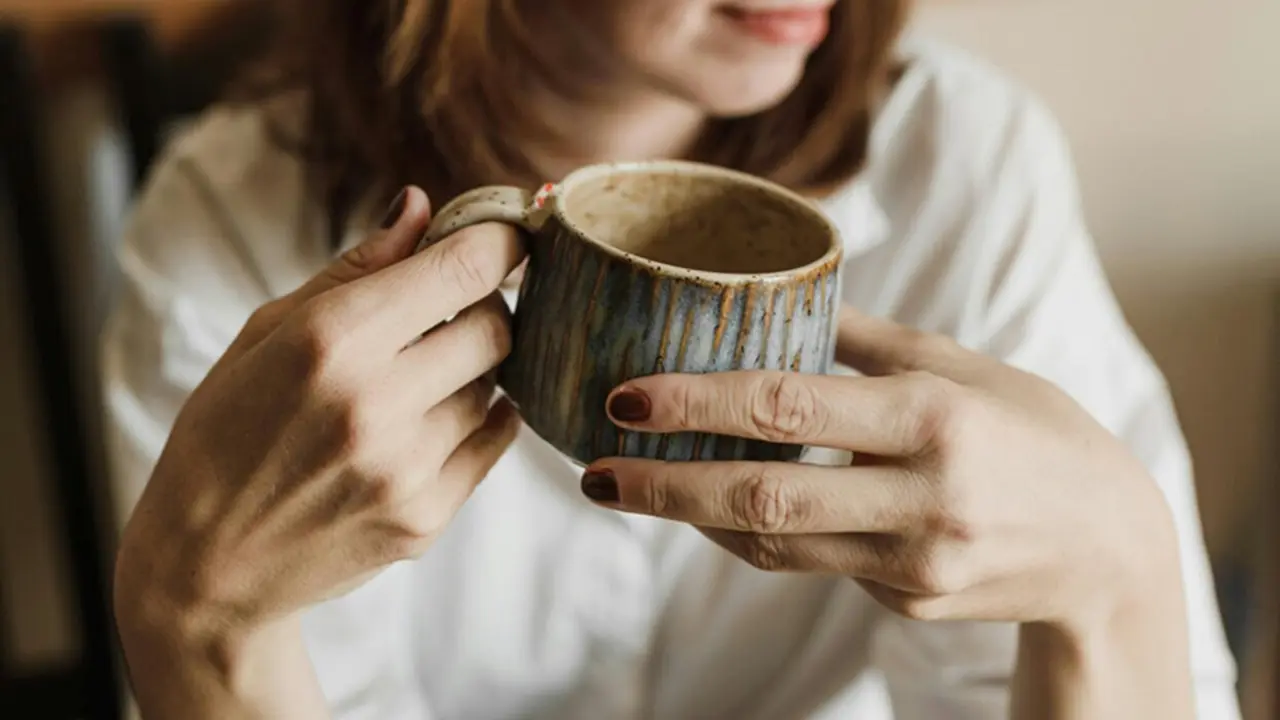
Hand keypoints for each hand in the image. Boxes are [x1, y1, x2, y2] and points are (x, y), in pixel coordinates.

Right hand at [115, 186, 523, 650]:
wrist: (206, 565)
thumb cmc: (225, 432)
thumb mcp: (265, 333)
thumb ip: (354, 268)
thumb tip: (419, 204)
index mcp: (330, 339)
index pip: (463, 268)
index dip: (500, 242)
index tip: (507, 236)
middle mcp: (376, 402)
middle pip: (497, 325)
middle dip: (484, 307)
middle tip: (449, 313)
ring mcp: (406, 468)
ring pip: (497, 385)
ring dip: (472, 370)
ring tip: (415, 380)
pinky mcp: (427, 517)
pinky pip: (495, 441)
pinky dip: (479, 418)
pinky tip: (432, 418)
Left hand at [580, 307, 1182, 632]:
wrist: (1109, 548)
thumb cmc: (1034, 431)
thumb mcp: (965, 366)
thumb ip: (870, 340)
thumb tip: (783, 294)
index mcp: (934, 416)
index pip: (790, 407)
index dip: (697, 403)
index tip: (626, 397)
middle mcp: (923, 495)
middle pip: (765, 496)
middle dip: (666, 487)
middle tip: (593, 473)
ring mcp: (914, 562)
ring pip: (774, 544)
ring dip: (693, 517)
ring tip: (629, 488)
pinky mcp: (906, 602)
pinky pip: (810, 565)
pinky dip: (756, 536)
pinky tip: (716, 510)